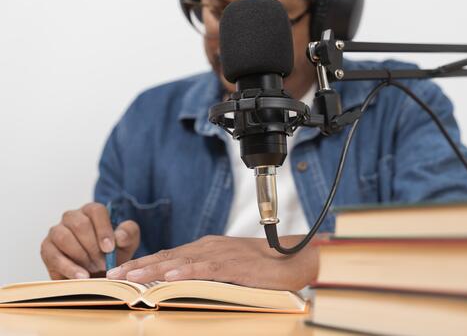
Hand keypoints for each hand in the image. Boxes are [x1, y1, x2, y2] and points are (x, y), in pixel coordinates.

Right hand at [40, 202, 139, 278]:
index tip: (110, 248)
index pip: (96, 211)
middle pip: (80, 224)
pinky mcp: (47, 248)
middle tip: (103, 264)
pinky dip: (68, 268)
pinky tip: (81, 277)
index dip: (104, 229)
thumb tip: (119, 236)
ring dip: (81, 256)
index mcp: (92, 211)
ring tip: (93, 270)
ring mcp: (56, 231)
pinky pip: (53, 255)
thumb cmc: (113, 252)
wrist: (98, 271)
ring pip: (64, 237)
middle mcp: (72, 217)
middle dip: (93, 247)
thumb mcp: (128, 242)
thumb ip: (128, 234)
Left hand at [106, 235, 318, 290]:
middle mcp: (208, 247)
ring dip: (153, 269)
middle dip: (138, 266)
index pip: (168, 255)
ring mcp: (219, 254)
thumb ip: (205, 270)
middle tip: (113, 276)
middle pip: (167, 256)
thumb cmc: (260, 264)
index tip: (121, 272)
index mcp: (206, 247)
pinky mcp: (232, 265)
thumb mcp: (227, 266)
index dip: (143, 263)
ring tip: (131, 277)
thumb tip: (181, 281)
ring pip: (180, 261)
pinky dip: (185, 272)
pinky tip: (169, 277)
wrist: (290, 258)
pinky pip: (204, 269)